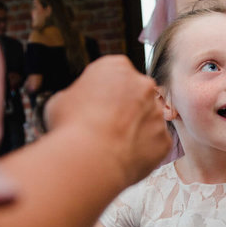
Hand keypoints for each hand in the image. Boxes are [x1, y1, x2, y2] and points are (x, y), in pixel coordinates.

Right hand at [46, 55, 169, 184]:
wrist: (91, 159)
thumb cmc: (72, 127)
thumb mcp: (60, 101)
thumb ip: (77, 97)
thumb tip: (76, 106)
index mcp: (116, 67)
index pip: (114, 75)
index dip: (102, 93)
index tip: (94, 107)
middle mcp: (143, 85)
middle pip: (135, 95)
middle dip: (124, 110)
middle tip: (105, 129)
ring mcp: (157, 113)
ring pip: (147, 121)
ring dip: (134, 131)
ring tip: (111, 148)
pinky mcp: (164, 139)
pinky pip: (154, 145)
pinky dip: (142, 152)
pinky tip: (123, 159)